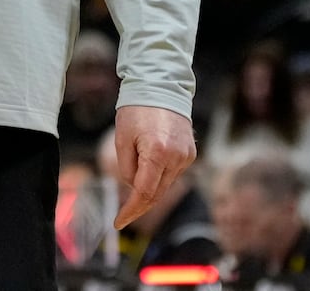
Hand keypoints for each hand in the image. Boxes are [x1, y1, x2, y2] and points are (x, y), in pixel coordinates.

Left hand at [111, 104, 196, 229]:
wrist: (161, 87)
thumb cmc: (136, 110)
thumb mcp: (122, 139)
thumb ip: (127, 169)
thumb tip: (134, 188)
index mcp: (157, 152)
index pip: (144, 193)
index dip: (131, 210)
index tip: (119, 222)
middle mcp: (176, 157)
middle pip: (157, 193)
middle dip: (139, 205)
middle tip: (123, 216)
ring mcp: (186, 156)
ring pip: (165, 185)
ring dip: (149, 189)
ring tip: (133, 180)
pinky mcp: (190, 153)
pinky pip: (172, 174)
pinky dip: (159, 178)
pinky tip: (148, 170)